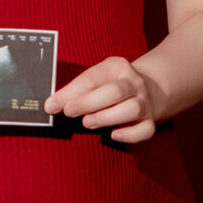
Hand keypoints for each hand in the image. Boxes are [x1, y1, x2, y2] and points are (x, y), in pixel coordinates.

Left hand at [45, 55, 161, 141]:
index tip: (52, 105)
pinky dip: (129, 134)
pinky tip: (113, 135)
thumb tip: (52, 104)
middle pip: (114, 91)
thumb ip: (77, 89)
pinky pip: (145, 129)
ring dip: (106, 117)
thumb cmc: (112, 85)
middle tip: (69, 111)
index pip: (92, 78)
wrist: (150, 89)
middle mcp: (133, 83)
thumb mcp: (97, 77)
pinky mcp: (150, 121)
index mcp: (117, 67)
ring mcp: (144, 102)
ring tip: (87, 122)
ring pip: (131, 109)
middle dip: (88, 103)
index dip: (70, 92)